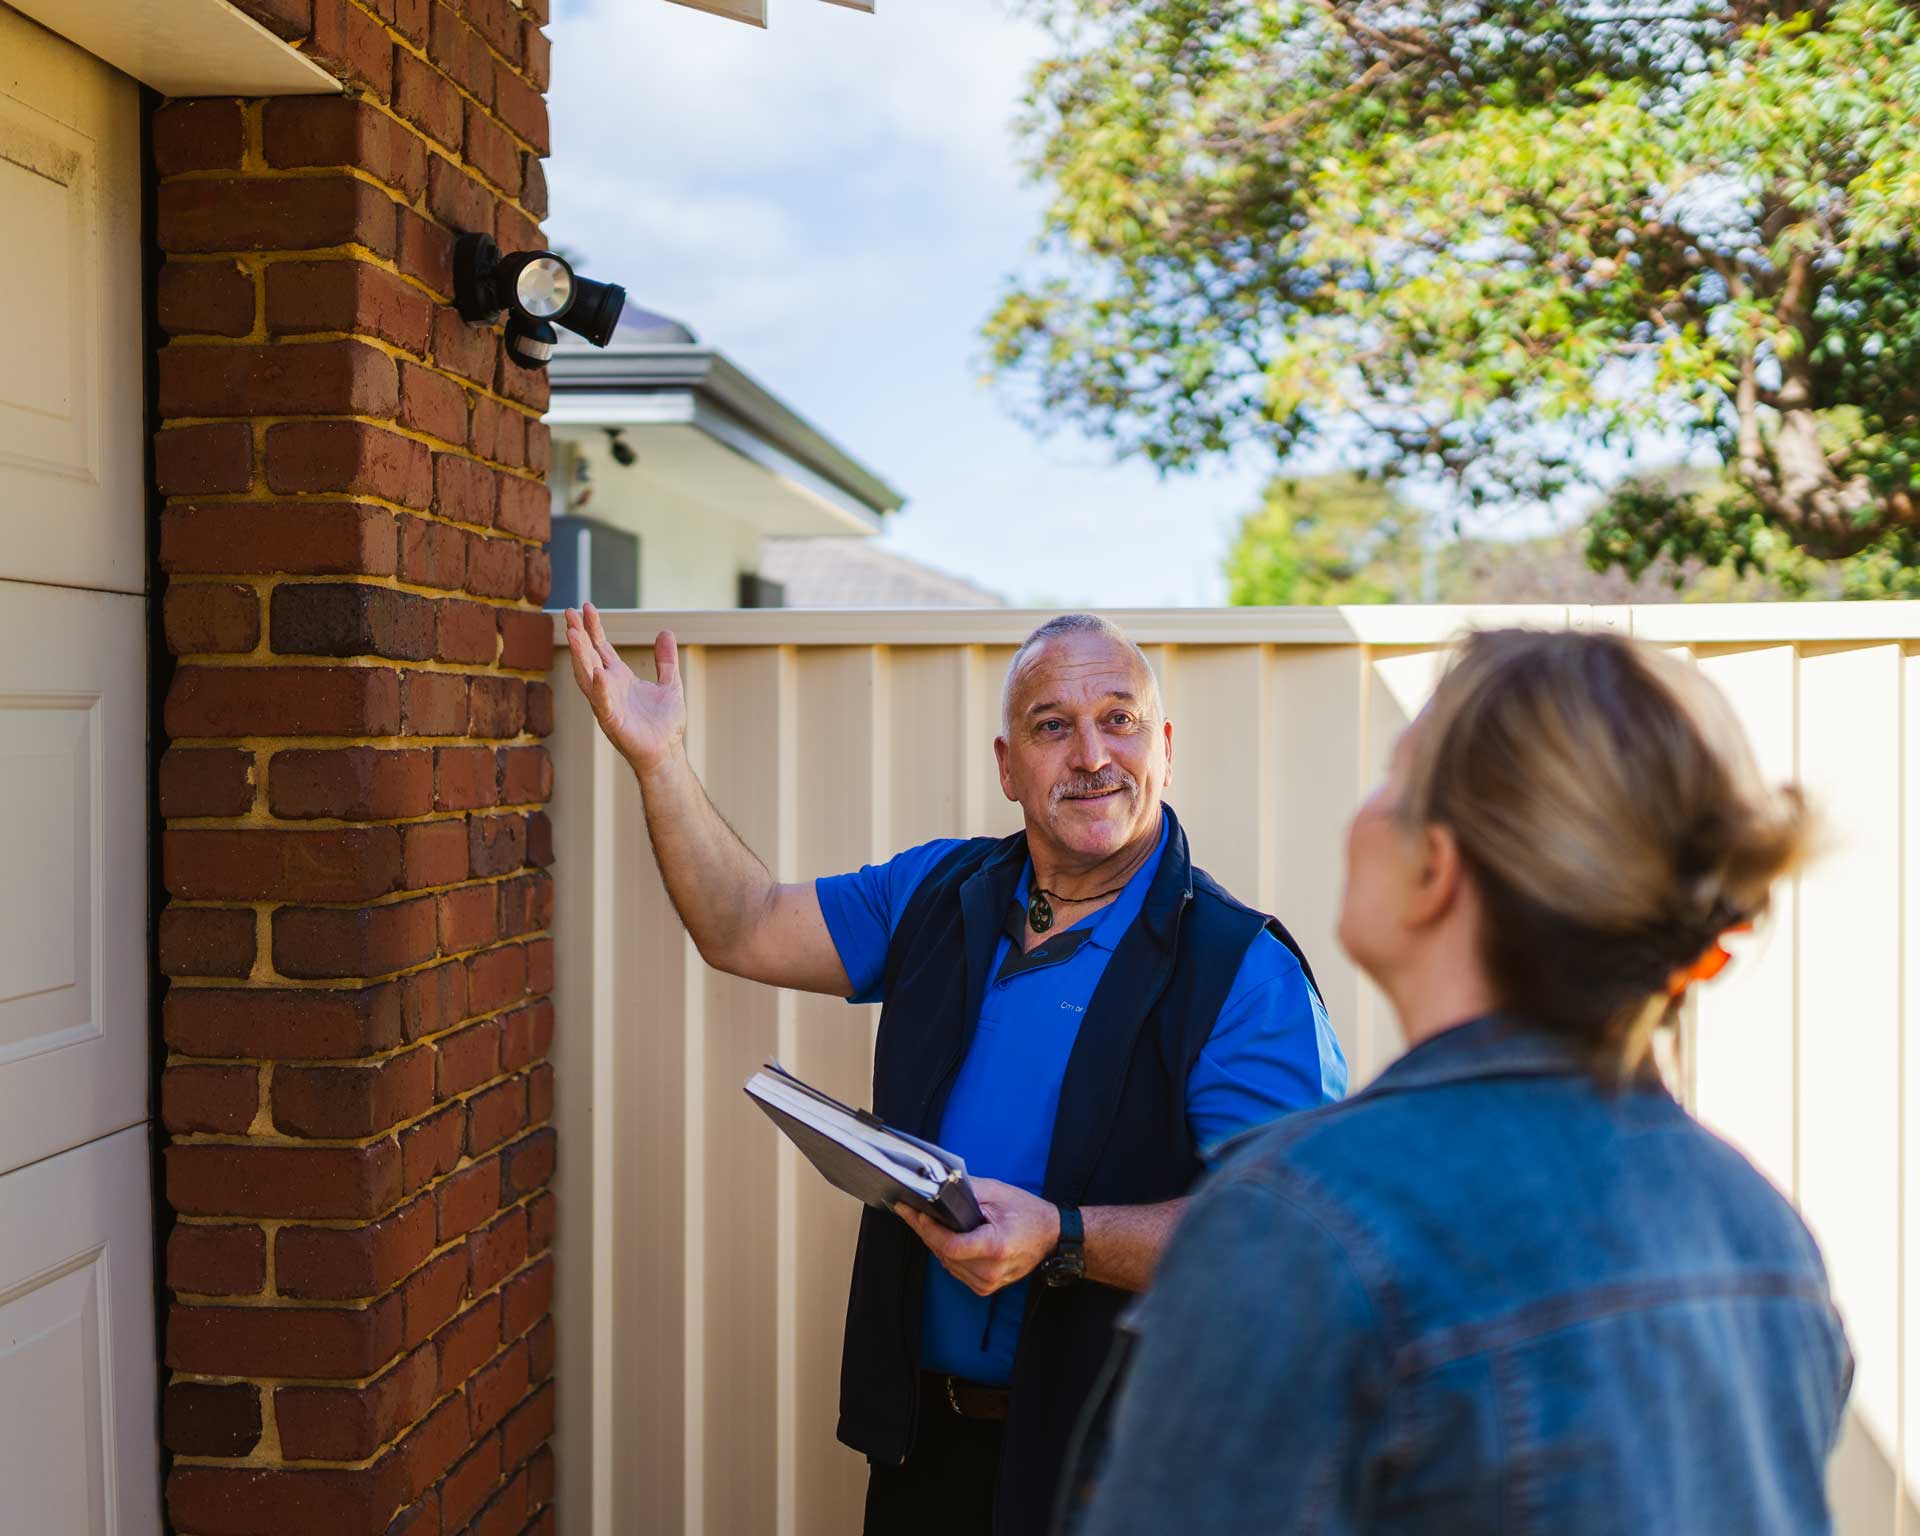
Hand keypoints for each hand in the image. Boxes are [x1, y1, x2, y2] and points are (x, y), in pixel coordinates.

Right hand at [564, 606, 685, 772]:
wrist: (667, 752)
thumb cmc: (665, 723)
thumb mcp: (670, 684)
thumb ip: (666, 660)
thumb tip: (666, 631)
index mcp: (619, 677)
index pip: (601, 647)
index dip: (593, 627)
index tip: (585, 607)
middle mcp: (608, 687)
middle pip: (588, 656)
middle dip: (578, 635)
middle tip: (568, 613)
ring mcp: (607, 703)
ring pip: (587, 675)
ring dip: (579, 655)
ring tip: (573, 633)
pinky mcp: (612, 721)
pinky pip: (602, 702)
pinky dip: (600, 688)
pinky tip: (597, 672)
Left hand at [894, 1178, 1060, 1296]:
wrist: (1051, 1236)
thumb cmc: (1028, 1213)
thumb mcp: (998, 1193)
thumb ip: (966, 1191)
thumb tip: (937, 1187)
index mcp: (995, 1247)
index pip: (949, 1245)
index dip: (928, 1228)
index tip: (915, 1212)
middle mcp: (990, 1271)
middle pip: (943, 1253)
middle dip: (925, 1231)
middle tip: (909, 1211)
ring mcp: (988, 1283)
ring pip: (946, 1263)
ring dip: (935, 1243)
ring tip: (926, 1221)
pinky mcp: (985, 1287)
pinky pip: (955, 1270)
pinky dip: (947, 1254)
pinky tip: (945, 1237)